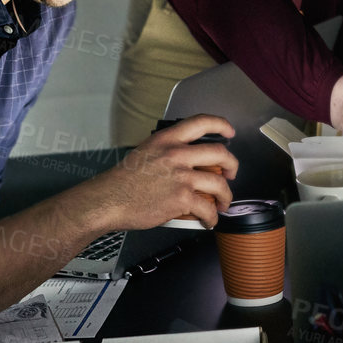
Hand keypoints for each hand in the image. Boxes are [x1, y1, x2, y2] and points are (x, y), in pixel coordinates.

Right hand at [98, 116, 236, 229]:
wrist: (109, 199)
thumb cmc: (122, 180)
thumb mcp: (145, 151)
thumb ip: (166, 151)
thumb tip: (182, 161)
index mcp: (167, 139)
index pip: (201, 122)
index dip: (221, 125)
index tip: (229, 132)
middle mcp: (177, 154)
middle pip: (220, 153)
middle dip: (232, 165)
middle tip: (231, 173)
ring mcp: (182, 176)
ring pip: (219, 183)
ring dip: (226, 196)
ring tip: (223, 203)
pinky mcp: (182, 199)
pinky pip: (207, 208)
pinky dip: (212, 217)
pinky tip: (209, 220)